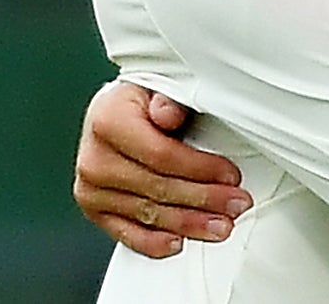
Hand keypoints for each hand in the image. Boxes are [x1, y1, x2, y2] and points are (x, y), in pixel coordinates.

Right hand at [72, 80, 249, 258]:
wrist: (112, 114)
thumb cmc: (140, 102)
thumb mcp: (158, 87)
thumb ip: (168, 100)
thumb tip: (168, 112)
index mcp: (108, 121)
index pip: (162, 154)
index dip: (200, 168)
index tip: (231, 176)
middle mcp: (95, 158)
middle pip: (158, 188)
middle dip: (204, 199)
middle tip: (236, 204)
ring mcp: (92, 189)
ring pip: (149, 214)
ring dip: (190, 224)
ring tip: (220, 225)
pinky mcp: (95, 210)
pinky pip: (128, 234)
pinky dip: (155, 242)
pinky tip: (179, 242)